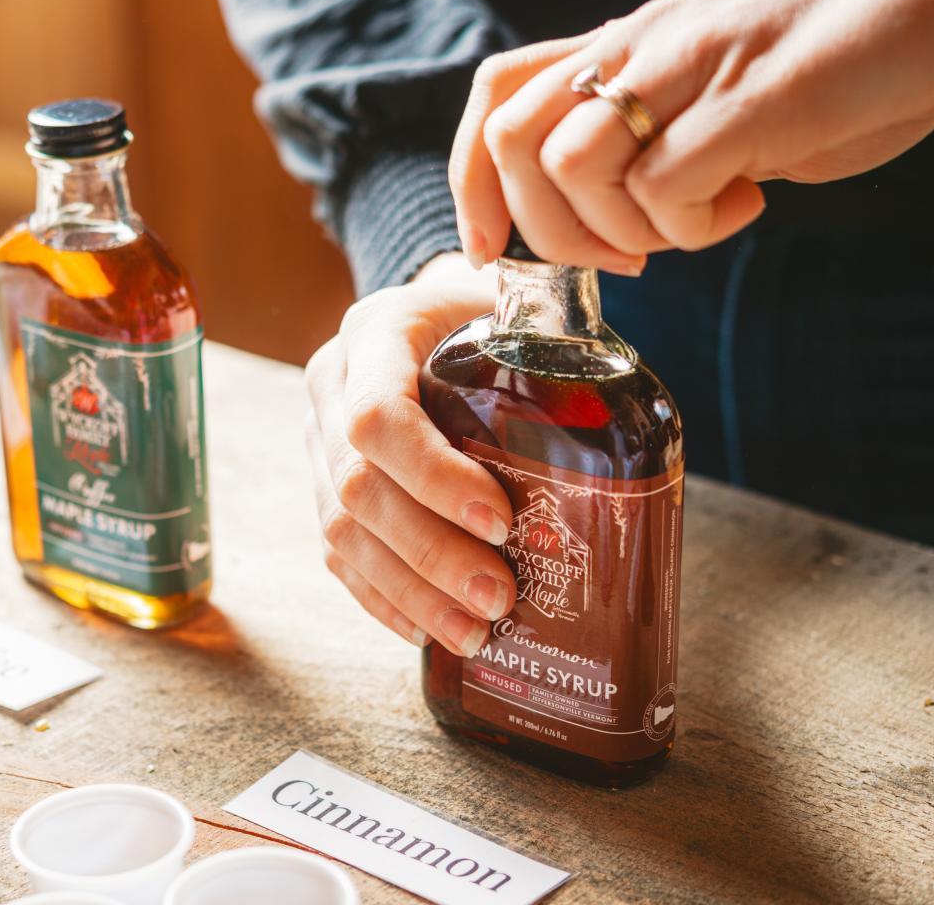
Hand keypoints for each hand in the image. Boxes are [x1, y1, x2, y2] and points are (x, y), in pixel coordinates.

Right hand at [305, 253, 512, 655]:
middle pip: (358, 486)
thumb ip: (550, 332)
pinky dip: (384, 598)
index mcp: (375, 333)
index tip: (501, 519)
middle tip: (499, 596)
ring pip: (342, 531)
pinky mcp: (321, 486)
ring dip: (410, 590)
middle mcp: (331, 387)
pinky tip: (429, 630)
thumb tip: (616, 402)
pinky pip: (338, 555)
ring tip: (473, 631)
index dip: (433, 476)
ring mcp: (318, 441)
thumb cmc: (485, 313)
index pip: (379, 415)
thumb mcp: (511, 301)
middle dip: (431, 552)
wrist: (430, 314)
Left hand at [449, 0, 933, 271]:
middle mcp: (638, 48)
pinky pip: (665, 188)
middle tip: (627, 256)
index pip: (496, 95)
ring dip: (623, 228)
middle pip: (513, 141)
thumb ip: (648, 139)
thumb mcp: (708, 95)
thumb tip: (602, 224)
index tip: (488, 249)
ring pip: (573, 165)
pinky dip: (696, 226)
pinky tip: (748, 198)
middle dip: (549, 230)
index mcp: (622, 47)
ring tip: (696, 220)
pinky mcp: (748, 100)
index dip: (471, 181)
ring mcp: (688, 69)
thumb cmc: (828, 61)